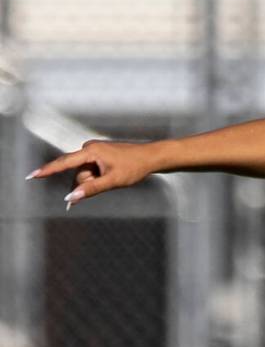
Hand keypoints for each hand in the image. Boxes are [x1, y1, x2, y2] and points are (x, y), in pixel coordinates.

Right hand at [26, 140, 155, 208]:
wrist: (150, 157)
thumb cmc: (134, 167)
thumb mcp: (113, 181)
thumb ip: (91, 189)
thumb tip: (70, 198)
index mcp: (91, 151)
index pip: (64, 163)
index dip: (47, 170)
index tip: (31, 175)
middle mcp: (89, 148)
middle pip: (77, 174)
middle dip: (87, 183)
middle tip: (109, 181)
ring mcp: (93, 151)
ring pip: (84, 174)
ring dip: (94, 181)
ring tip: (113, 177)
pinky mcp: (97, 155)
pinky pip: (89, 171)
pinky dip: (95, 178)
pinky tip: (108, 176)